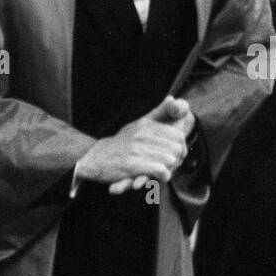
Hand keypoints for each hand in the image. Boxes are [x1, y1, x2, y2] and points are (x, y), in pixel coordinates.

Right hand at [75, 95, 190, 189]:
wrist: (94, 158)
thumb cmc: (120, 144)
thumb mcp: (137, 124)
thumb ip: (157, 112)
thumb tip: (172, 98)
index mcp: (145, 125)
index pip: (177, 135)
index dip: (181, 147)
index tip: (177, 155)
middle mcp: (142, 135)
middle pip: (176, 148)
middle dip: (177, 159)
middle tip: (172, 165)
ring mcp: (137, 150)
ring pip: (170, 160)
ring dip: (170, 169)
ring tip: (164, 171)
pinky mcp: (133, 165)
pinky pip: (160, 170)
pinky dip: (164, 176)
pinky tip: (160, 177)